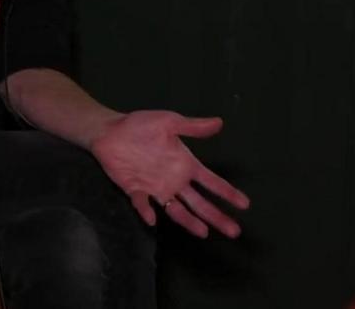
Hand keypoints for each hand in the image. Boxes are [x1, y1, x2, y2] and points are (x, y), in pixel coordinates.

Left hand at [90, 110, 249, 237]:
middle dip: (216, 216)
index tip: (245, 205)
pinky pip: (142, 204)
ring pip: (176, 209)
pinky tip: (153, 219)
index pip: (211, 182)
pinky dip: (147, 211)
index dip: (227, 192)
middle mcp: (174, 180)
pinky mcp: (135, 190)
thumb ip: (192, 126)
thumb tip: (219, 122)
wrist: (110, 130)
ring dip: (189, 221)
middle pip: (200, 202)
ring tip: (204, 232)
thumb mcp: (169, 122)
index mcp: (185, 164)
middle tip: (234, 231)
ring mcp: (155, 188)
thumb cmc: (140, 125)